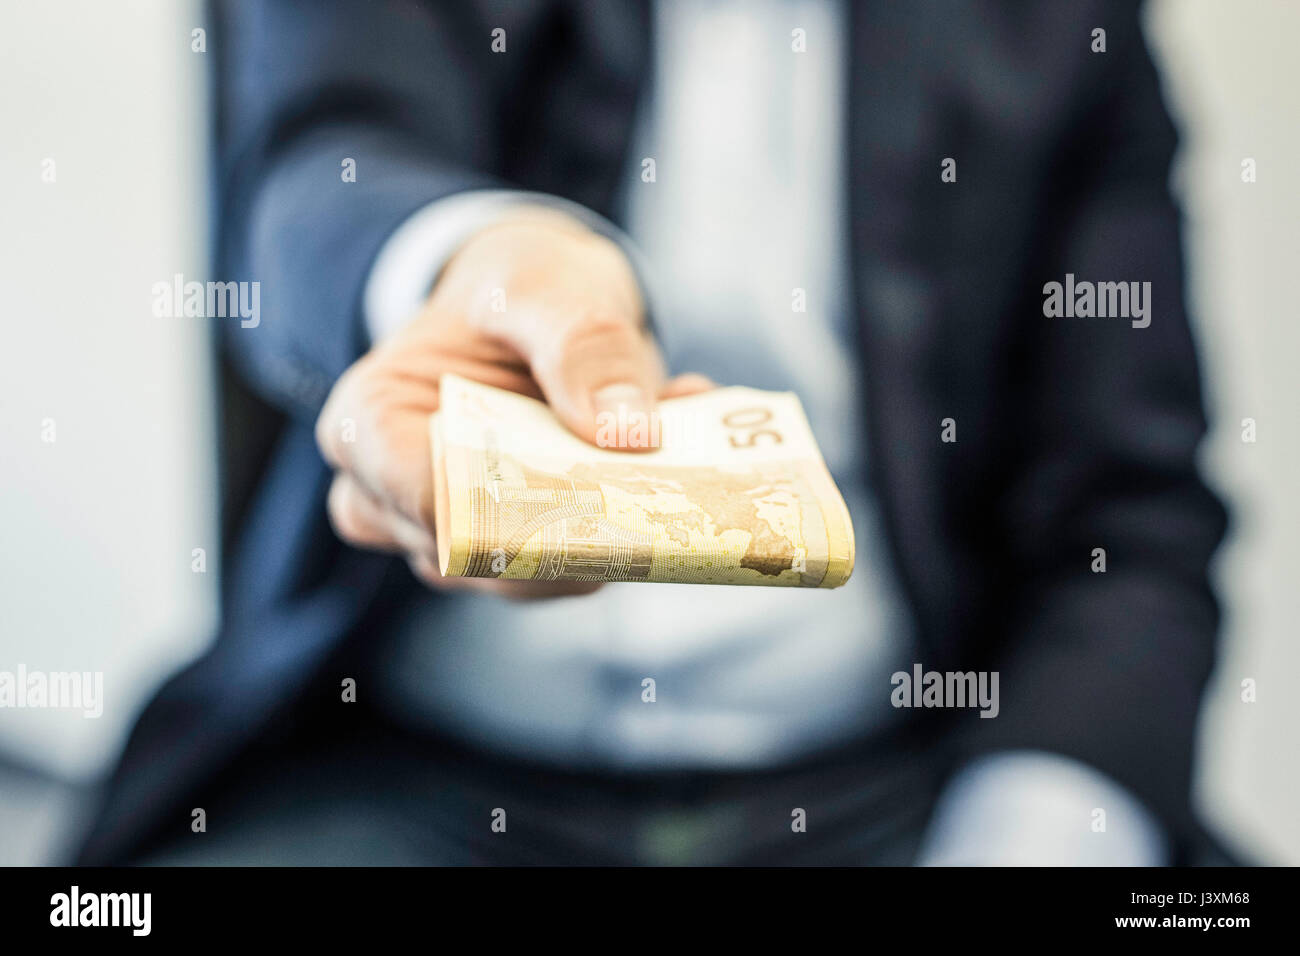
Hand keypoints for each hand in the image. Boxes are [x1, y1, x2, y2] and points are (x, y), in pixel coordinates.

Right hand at [315, 206, 710, 596]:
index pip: (424, 500)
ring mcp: (455, 535)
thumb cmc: (513, 292)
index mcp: (367, 427)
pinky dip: (630, 522)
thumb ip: (579, 345)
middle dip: (577, 522)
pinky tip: (672, 461)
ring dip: (614, 523)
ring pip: (534, 573)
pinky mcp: (518, 551)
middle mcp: (395, 499)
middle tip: (660, 476)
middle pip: (479, 554)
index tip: (599, 485)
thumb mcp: (542, 286)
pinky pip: (577, 563)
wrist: (536, 311)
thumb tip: (623, 432)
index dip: (510, 505)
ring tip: (679, 450)